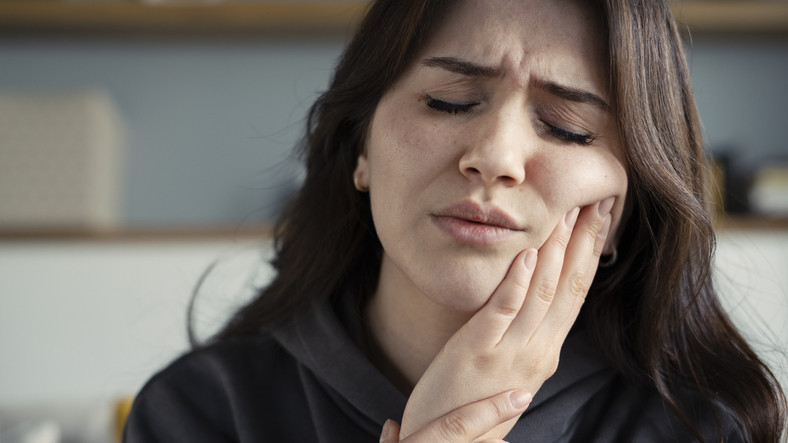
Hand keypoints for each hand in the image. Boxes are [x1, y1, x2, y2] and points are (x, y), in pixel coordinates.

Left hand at [399, 198, 613, 439]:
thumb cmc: (472, 403)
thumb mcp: (510, 367)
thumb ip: (524, 333)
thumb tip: (532, 295)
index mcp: (546, 351)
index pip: (576, 293)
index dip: (591, 252)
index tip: (602, 215)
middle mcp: (538, 351)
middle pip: (569, 287)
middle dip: (586, 241)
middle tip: (601, 199)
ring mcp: (510, 353)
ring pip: (542, 293)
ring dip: (556, 250)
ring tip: (569, 212)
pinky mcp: (478, 353)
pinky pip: (503, 311)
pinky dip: (516, 281)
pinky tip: (525, 253)